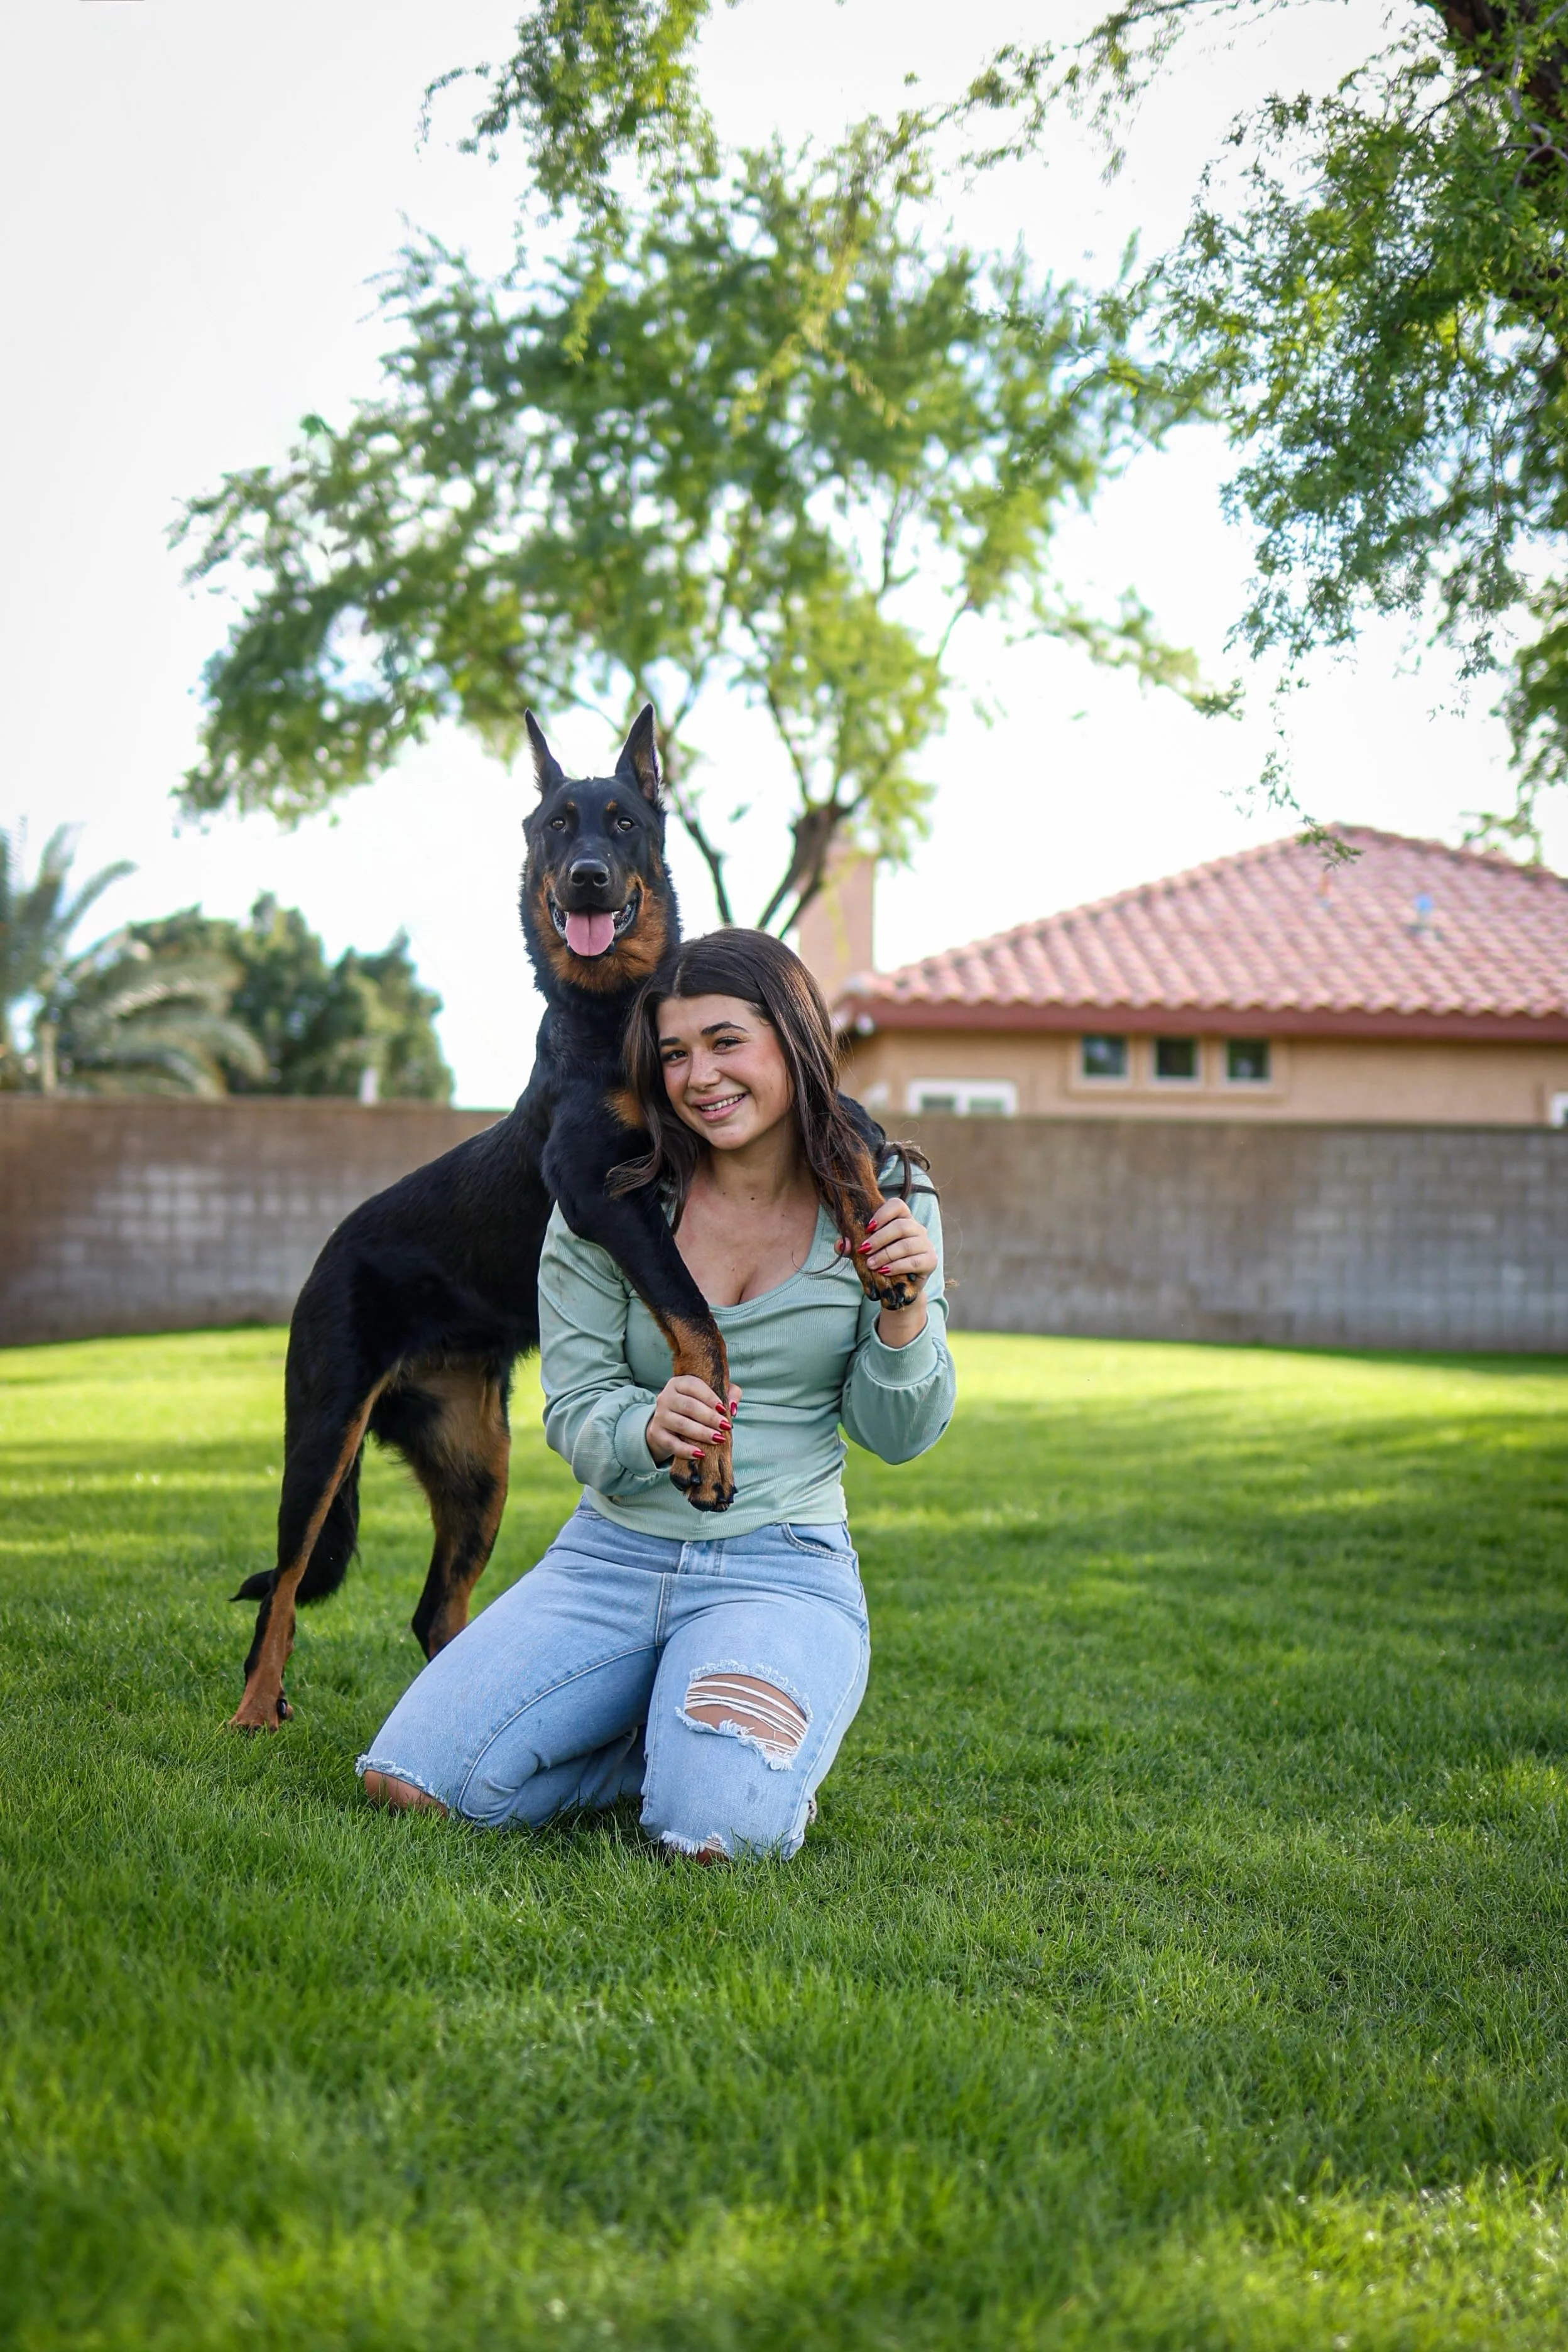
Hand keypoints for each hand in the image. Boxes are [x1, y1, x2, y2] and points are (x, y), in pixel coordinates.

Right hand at [645, 1375, 741, 1468]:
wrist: (669, 1423)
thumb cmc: (697, 1406)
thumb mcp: (713, 1394)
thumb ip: (729, 1393)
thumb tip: (732, 1409)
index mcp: (679, 1383)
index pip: (694, 1386)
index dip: (710, 1398)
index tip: (724, 1410)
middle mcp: (666, 1397)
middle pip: (688, 1406)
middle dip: (709, 1417)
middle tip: (725, 1427)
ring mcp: (659, 1416)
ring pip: (681, 1424)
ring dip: (701, 1433)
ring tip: (718, 1439)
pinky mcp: (656, 1434)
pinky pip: (671, 1443)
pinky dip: (685, 1450)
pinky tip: (700, 1454)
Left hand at [837, 1199, 935, 1344]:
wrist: (902, 1286)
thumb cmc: (884, 1262)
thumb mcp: (867, 1253)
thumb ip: (852, 1247)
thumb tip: (841, 1243)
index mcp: (902, 1219)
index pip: (897, 1205)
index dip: (882, 1214)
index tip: (867, 1227)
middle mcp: (917, 1228)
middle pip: (901, 1226)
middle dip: (879, 1239)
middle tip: (864, 1250)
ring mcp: (926, 1244)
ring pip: (906, 1245)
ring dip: (885, 1255)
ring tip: (871, 1264)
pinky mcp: (930, 1261)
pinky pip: (914, 1261)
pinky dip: (897, 1266)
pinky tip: (885, 1271)